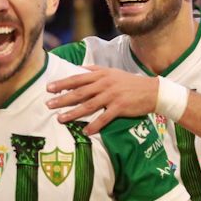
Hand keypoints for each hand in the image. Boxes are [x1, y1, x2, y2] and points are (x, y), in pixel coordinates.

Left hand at [45, 66, 162, 133]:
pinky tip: (86, 132)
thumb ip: (95, 70)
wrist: (152, 91)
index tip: (49, 88)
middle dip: (62, 98)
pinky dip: (95, 125)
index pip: (78, 78)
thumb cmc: (130, 82)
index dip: (63, 83)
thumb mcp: (112, 72)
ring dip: (73, 113)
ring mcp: (112, 95)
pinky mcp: (120, 107)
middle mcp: (105, 84)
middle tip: (48, 104)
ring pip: (88, 105)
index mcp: (101, 74)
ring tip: (60, 119)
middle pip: (79, 92)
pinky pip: (104, 118)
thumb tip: (78, 69)